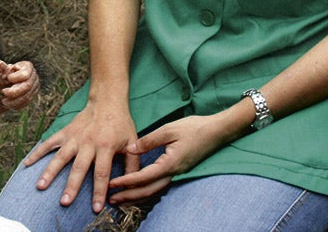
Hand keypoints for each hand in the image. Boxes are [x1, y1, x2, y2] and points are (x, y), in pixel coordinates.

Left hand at [0, 54, 39, 115]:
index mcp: (24, 65)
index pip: (26, 72)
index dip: (18, 77)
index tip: (8, 78)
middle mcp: (32, 76)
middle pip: (28, 85)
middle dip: (15, 91)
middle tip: (4, 92)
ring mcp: (32, 87)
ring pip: (27, 96)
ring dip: (14, 100)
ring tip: (3, 100)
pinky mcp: (30, 97)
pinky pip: (26, 103)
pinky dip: (15, 105)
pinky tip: (7, 103)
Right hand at [23, 101, 138, 213]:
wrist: (107, 101)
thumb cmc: (121, 124)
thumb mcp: (132, 143)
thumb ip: (132, 164)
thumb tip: (131, 185)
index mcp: (106, 146)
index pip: (102, 173)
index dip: (99, 191)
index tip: (96, 207)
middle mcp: (88, 142)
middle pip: (78, 168)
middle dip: (71, 186)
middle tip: (64, 202)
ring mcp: (74, 137)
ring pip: (60, 157)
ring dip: (50, 172)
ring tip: (40, 187)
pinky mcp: (65, 132)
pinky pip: (49, 143)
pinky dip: (38, 153)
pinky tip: (27, 164)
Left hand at [107, 114, 232, 205]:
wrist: (216, 131)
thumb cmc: (193, 128)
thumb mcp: (168, 129)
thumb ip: (148, 140)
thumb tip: (130, 149)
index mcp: (169, 164)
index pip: (143, 177)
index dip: (126, 181)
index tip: (112, 184)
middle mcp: (173, 173)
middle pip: (148, 191)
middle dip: (129, 196)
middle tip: (111, 199)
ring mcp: (177, 174)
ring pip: (154, 191)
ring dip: (137, 196)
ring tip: (121, 199)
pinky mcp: (179, 171)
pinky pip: (160, 186)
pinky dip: (147, 191)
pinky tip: (139, 190)